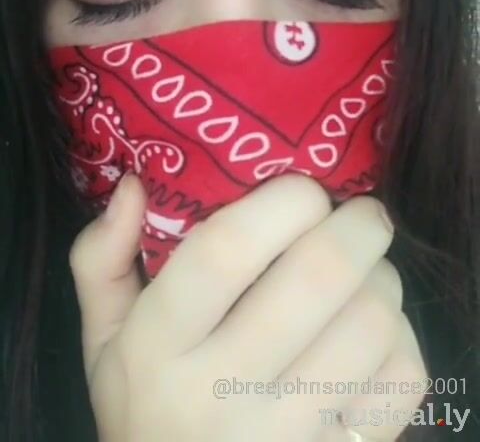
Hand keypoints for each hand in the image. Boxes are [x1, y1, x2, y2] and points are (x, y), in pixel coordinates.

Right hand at [70, 174, 425, 441]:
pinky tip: (376, 332)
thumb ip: (101, 259)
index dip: (280, 203)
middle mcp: (221, 396)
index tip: (305, 189)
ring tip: (368, 271)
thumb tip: (133, 183)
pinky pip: (402, 380)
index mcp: (156, 351)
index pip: (223, 252)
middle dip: (357, 226)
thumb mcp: (103, 339)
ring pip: (370, 323)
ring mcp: (287, 437)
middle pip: (316, 278)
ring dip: (382, 278)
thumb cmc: (146, 407)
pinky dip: (403, 338)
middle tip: (362, 213)